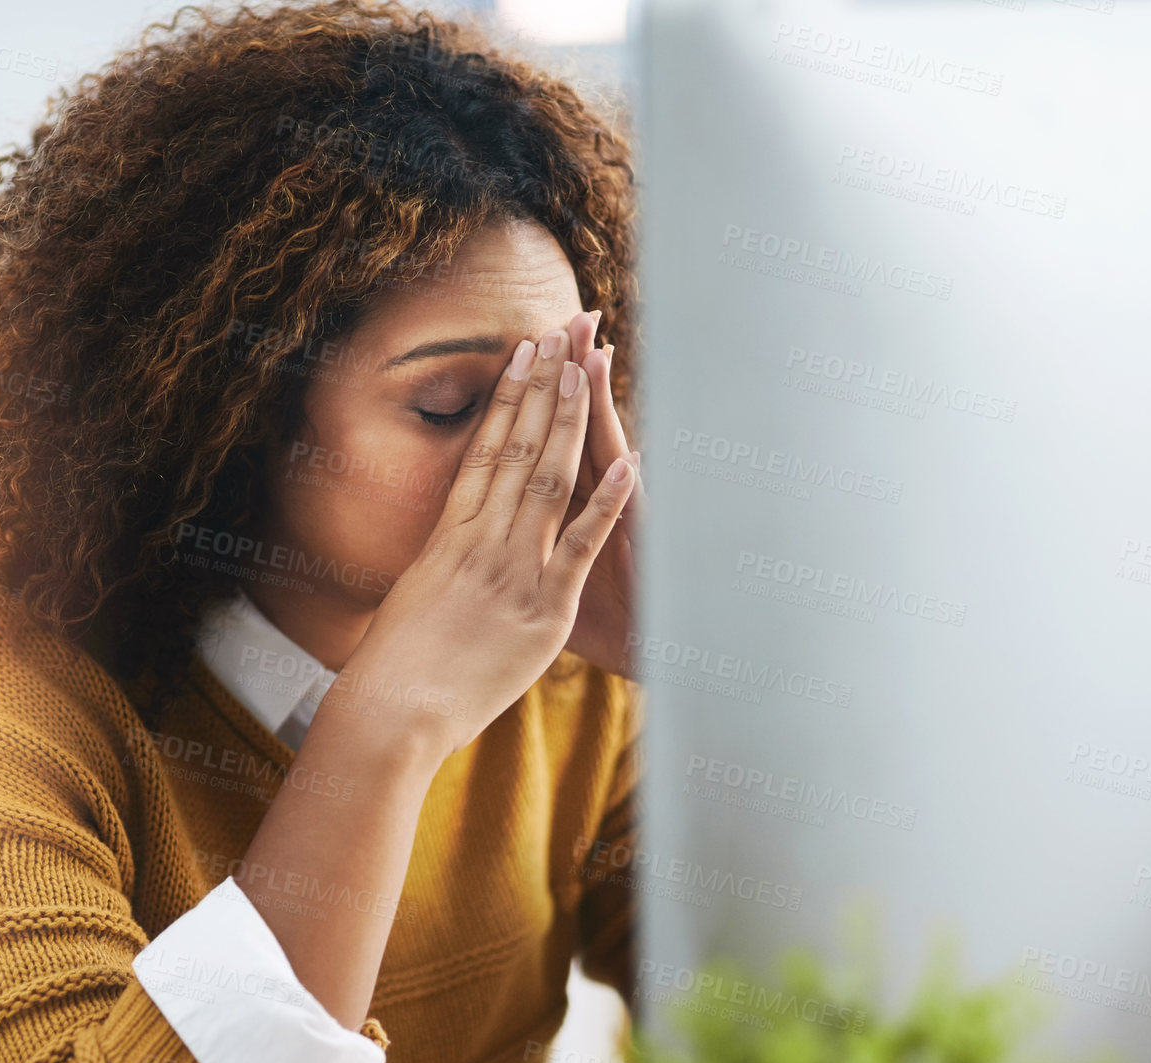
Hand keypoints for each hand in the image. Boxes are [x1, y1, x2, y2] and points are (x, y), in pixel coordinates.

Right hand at [320, 327, 637, 762]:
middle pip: (518, 449)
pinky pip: (581, 547)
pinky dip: (607, 504)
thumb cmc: (392, 668)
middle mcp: (481, 540)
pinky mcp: (543, 609)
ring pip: (549, 480)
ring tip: (583, 368)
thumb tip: (441, 559)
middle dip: (542, 389)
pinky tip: (628, 463)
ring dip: (569, 421)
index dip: (506, 400)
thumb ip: (439, 570)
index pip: (485, 451)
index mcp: (449, 537)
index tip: (521, 357)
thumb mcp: (412, 600)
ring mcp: (513, 570)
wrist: (392, 708)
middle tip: (558, 335)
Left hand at [557, 309, 640, 678]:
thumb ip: (541, 534)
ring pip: (610, 457)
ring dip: (604, 409)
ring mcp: (625, 523)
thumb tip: (499, 513)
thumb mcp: (559, 568)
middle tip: (570, 318)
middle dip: (577, 375)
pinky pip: (629, 524)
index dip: (541, 393)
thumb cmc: (608, 620)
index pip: (554, 437)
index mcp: (577, 501)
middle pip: (586, 428)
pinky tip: (628, 454)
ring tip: (597, 353)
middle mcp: (605, 501)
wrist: (651, 656)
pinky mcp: (640, 557)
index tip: (525, 345)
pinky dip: (626, 492)